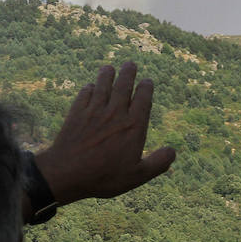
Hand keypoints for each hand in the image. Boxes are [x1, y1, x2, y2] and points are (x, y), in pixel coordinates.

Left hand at [32, 61, 175, 205]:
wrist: (67, 173)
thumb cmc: (104, 177)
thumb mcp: (137, 176)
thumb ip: (158, 163)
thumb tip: (173, 151)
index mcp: (133, 126)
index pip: (143, 99)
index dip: (146, 87)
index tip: (147, 81)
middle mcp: (115, 114)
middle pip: (124, 86)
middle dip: (128, 73)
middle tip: (130, 64)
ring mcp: (94, 111)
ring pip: (103, 85)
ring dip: (107, 74)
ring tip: (109, 68)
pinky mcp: (76, 113)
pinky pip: (84, 94)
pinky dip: (88, 88)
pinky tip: (90, 87)